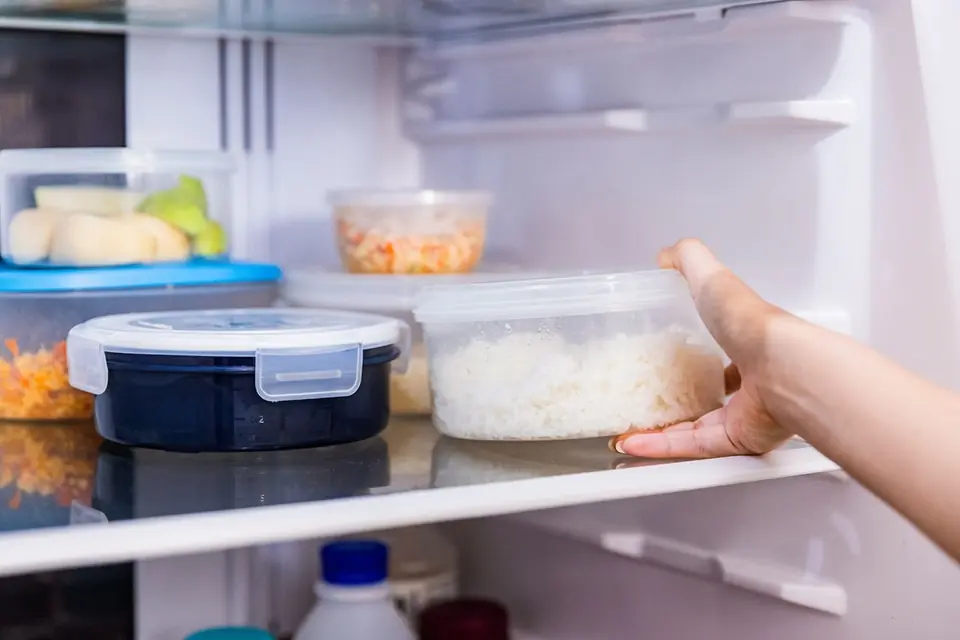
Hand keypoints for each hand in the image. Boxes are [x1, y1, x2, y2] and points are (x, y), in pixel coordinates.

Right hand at [610, 239, 792, 458]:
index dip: (697, 362)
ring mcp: (744, 417)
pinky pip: (693, 448)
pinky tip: (633, 445)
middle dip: (678, 402)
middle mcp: (751, 386)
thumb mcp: (713, 278)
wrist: (781, 367)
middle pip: (711, 399)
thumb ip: (689, 260)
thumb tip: (664, 256)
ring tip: (628, 430)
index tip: (669, 364)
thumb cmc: (751, 323)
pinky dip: (661, 448)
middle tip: (645, 402)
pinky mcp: (734, 441)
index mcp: (748, 349)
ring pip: (697, 430)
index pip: (723, 359)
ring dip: (661, 432)